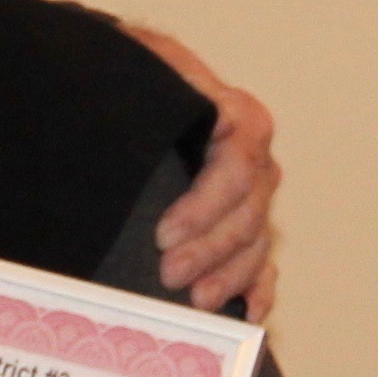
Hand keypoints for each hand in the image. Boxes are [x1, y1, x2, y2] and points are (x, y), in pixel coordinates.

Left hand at [125, 24, 280, 319]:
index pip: (236, 164)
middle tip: (170, 276)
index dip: (205, 205)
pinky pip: (260, 259)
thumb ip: (146, 78)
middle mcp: (248, 154)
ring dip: (230, 275)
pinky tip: (246, 312)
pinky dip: (256, 287)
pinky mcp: (234, 220)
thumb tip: (142, 105)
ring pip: (256, 240)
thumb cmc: (123, 72)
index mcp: (231, 114)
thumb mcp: (134, 63)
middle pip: (248, 210)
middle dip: (211, 249)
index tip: (163, 234)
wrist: (117, 81)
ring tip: (196, 301)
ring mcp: (247, 191)